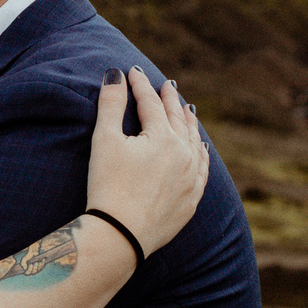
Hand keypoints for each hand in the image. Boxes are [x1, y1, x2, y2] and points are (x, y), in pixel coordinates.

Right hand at [83, 67, 208, 256]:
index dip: (140, 85)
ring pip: (195, 143)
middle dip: (170, 100)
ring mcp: (191, 178)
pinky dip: (202, 154)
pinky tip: (202, 149)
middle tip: (167, 85)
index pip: (151, 103)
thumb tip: (116, 75)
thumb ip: (111, 105)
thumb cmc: (108, 186)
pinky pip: (203, 169)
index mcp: (163, 137)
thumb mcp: (104, 141)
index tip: (133, 72)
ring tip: (188, 110)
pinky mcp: (191, 200)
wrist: (121, 235)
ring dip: (190, 124)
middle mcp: (184, 154)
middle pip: (178, 119)